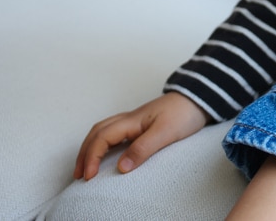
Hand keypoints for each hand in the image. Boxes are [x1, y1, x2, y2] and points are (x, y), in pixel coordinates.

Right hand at [74, 92, 207, 180]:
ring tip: (84, 167)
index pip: (102, 138)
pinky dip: (100, 143)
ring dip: (89, 148)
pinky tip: (103, 154)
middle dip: (84, 154)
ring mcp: (132, 120)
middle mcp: (127, 119)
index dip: (92, 157)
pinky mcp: (138, 124)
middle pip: (96, 133)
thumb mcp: (166, 132)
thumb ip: (144, 148)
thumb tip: (121, 168)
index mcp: (131, 120)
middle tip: (78, 175)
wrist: (198, 99)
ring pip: (101, 131)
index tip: (88, 176)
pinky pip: (111, 132)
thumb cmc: (183, 113)